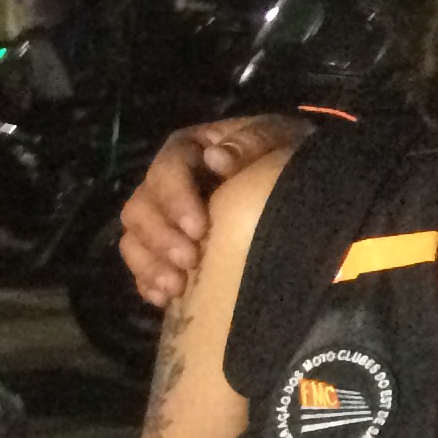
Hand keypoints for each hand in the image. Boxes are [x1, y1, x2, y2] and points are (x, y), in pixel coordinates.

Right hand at [118, 114, 308, 306]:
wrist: (303, 182)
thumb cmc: (286, 153)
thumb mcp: (278, 138)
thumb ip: (251, 140)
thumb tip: (216, 158)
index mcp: (190, 149)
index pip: (167, 168)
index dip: (175, 198)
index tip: (199, 228)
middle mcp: (167, 181)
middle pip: (141, 207)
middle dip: (161, 237)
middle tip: (190, 260)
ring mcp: (164, 216)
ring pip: (134, 238)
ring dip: (150, 263)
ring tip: (176, 286)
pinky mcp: (167, 246)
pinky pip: (142, 264)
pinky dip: (149, 281)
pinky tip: (166, 299)